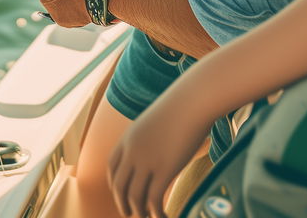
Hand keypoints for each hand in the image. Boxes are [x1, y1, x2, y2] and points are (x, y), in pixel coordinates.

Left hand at [108, 96, 211, 217]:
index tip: (123, 194)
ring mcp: (147, 160)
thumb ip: (151, 136)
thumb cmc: (182, 107)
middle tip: (132, 214)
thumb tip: (158, 148)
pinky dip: (157, 213)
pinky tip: (165, 216)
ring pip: (135, 197)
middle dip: (123, 204)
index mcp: (128, 137)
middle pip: (119, 186)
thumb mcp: (157, 121)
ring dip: (140, 213)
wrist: (194, 100)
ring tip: (149, 217)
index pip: (112, 167)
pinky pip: (154, 200)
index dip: (115, 185)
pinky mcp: (165, 169)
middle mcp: (133, 150)